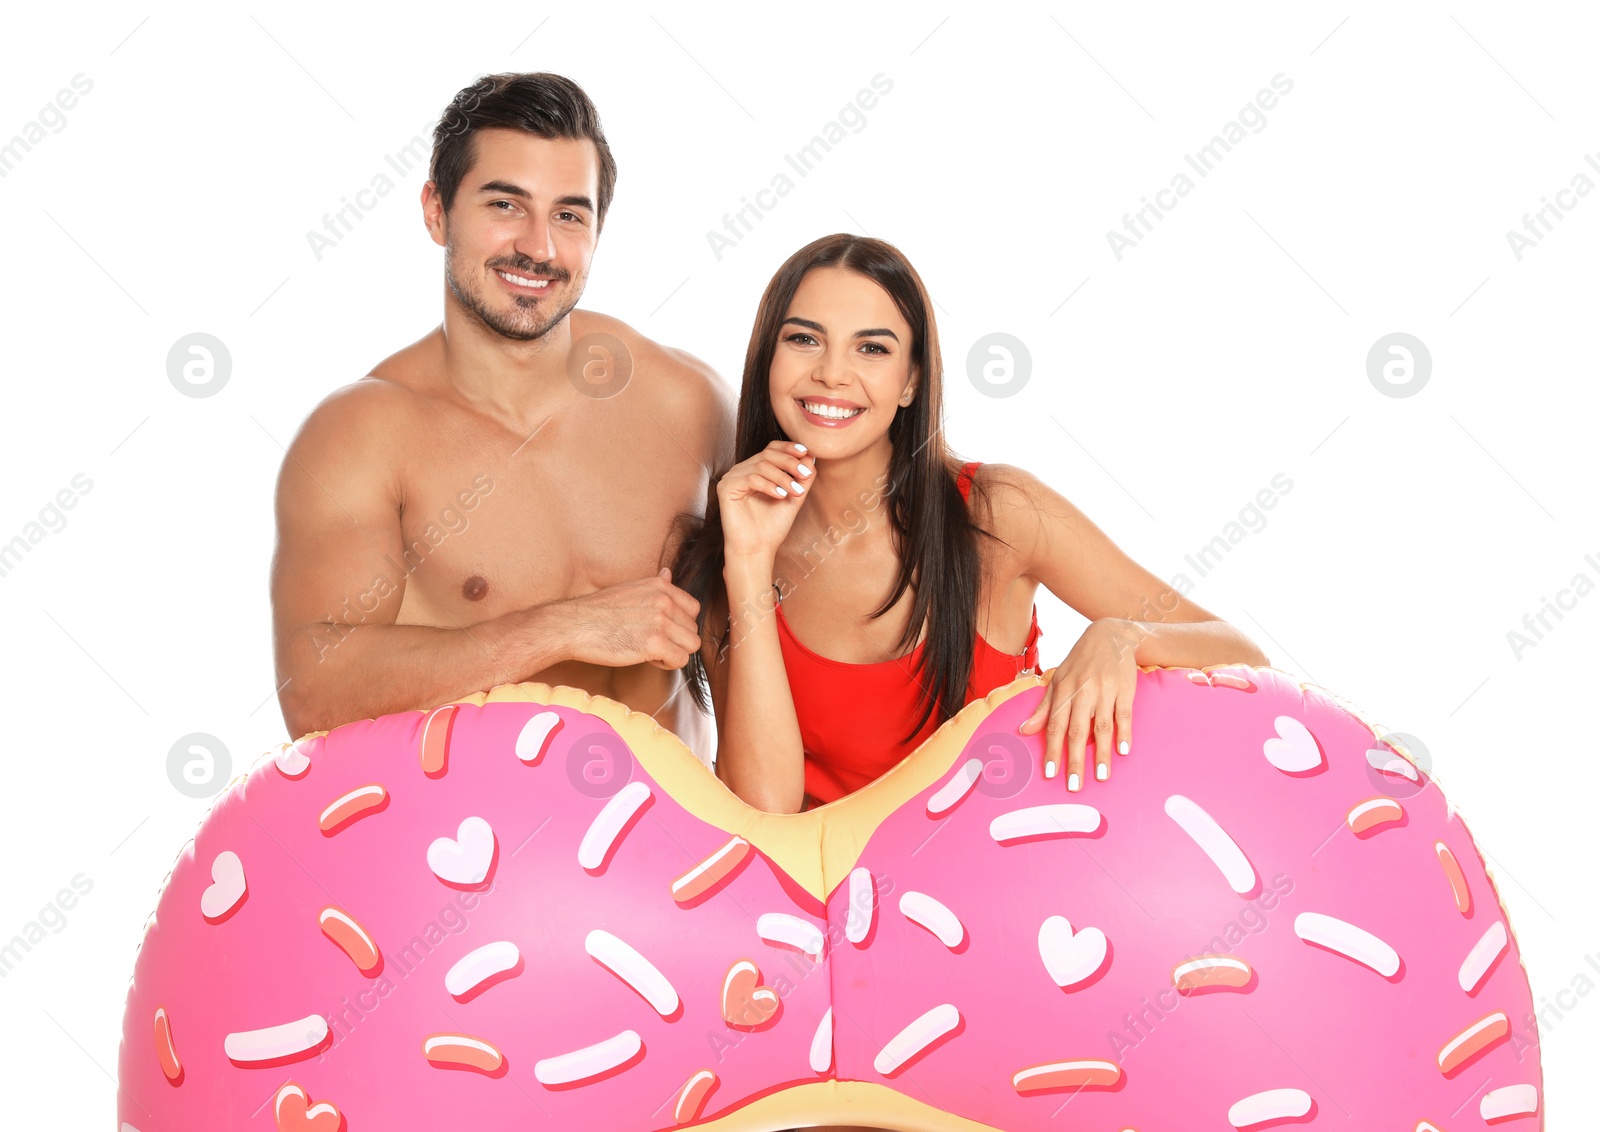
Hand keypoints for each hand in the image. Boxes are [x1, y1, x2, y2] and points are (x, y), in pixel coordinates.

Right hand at [557, 567, 702, 669]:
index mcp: (660, 586)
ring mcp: (660, 621)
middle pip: (693, 629)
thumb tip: (668, 573)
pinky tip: (648, 658)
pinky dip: (667, 664)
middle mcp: (664, 600)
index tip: (663, 630)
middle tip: (653, 643)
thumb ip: (655, 585)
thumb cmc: (597, 611)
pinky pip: (680, 660)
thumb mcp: (629, 588)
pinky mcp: (654, 643)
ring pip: (691, 645)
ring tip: (653, 651)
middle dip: (677, 640)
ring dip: (675, 652)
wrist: (574, 625)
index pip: (693, 608)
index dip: (681, 624)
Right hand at [717, 440, 813, 559]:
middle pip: (768, 454)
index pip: (772, 448)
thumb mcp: (794, 496)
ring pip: (761, 465)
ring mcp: (732, 478)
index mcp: (756, 470)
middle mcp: (743, 471)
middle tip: (805, 476)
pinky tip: (780, 496)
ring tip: (795, 492)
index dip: (789, 447)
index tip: (806, 453)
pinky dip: (769, 485)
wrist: (757, 549)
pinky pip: (751, 478)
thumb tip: (811, 455)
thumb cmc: (773, 526)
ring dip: (783, 477)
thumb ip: (802, 477)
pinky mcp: (726, 488)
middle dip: (790, 463)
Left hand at [1016, 618, 1139, 790]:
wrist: (1111, 635)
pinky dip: (1124, 733)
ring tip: (1101, 777)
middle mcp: (1083, 692)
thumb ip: (1044, 707)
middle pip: (1077, 731)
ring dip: (1101, 753)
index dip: (1052, 750)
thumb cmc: (1080, 661)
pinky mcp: (1125, 690)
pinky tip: (1122, 751)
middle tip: (1074, 785)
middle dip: (1075, 760)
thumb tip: (1024, 730)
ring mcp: (1105, 691)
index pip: (1055, 725)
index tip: (1050, 773)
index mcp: (1063, 690)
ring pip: (1102, 727)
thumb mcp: (1058, 680)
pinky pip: (1124, 715)